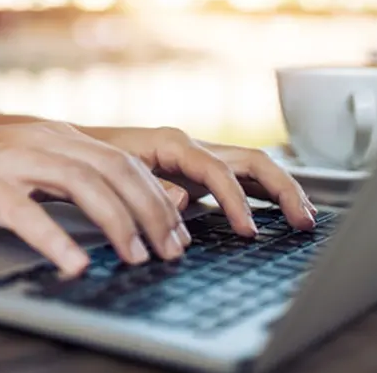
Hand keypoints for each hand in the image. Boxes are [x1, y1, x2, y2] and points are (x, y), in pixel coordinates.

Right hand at [0, 122, 191, 276]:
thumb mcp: (31, 166)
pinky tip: (74, 263)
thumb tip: (122, 210)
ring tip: (135, 257)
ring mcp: (13, 159)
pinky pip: (26, 212)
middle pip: (113, 170)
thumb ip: (71, 180)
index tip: (177, 233)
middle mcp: (43, 140)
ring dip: (116, 222)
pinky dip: (55, 239)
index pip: (124, 162)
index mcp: (59, 137)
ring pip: (81, 184)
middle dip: (150, 211)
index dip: (157, 197)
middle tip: (170, 250)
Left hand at [102, 128, 316, 233]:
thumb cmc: (90, 159)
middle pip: (251, 161)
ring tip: (304, 218)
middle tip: (303, 222)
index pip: (218, 170)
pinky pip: (240, 177)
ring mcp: (196, 157)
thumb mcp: (114, 173)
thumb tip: (184, 200)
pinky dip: (263, 192)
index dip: (237, 201)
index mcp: (171, 143)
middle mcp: (190, 146)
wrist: (71, 147)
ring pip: (252, 167)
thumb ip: (150, 187)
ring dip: (281, 190)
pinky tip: (279, 212)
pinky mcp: (195, 171)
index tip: (249, 232)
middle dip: (282, 190)